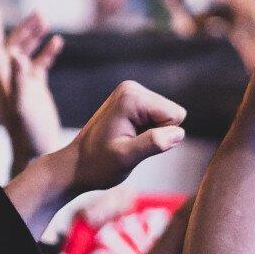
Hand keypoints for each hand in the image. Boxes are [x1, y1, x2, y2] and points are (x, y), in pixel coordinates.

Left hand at [0, 6, 65, 171]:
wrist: (36, 154)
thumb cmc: (26, 134)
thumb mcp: (22, 106)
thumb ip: (19, 81)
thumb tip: (16, 54)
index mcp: (2, 83)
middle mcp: (10, 81)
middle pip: (12, 46)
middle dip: (23, 29)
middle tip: (39, 13)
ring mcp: (23, 85)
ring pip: (25, 53)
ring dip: (34, 36)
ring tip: (46, 19)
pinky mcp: (36, 91)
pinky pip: (39, 65)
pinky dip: (47, 52)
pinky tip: (57, 41)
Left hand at [64, 79, 189, 194]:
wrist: (76, 165)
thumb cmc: (98, 164)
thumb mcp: (125, 158)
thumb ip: (152, 143)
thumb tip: (178, 133)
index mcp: (132, 97)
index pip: (175, 115)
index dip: (160, 136)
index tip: (134, 142)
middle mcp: (132, 88)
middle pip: (172, 113)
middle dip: (156, 133)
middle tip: (129, 143)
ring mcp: (131, 93)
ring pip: (166, 117)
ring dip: (151, 134)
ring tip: (126, 140)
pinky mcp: (132, 102)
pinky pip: (157, 118)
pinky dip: (146, 131)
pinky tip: (126, 136)